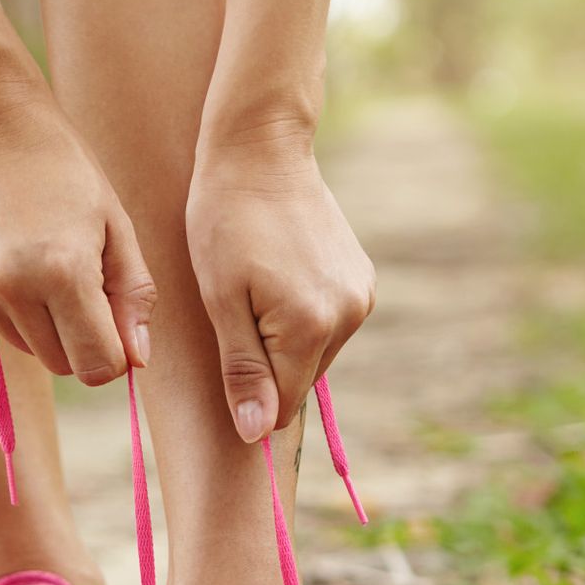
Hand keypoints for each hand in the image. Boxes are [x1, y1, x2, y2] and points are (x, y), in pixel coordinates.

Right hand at [0, 97, 154, 383]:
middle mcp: (10, 289)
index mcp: (62, 273)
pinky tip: (9, 253)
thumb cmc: (63, 167)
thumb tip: (136, 362)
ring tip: (42, 259)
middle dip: (80, 340)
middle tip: (82, 281)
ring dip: (45, 323)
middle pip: (62, 365)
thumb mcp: (115, 225)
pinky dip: (10, 306)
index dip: (115, 353)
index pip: (98, 367)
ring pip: (27, 348)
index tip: (115, 320)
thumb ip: (132, 298)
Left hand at [186, 145, 373, 441]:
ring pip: (313, 354)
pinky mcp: (363, 281)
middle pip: (299, 380)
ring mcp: (362, 298)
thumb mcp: (220, 299)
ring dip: (283, 338)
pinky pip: (328, 325)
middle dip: (265, 361)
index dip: (248, 394)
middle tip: (236, 307)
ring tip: (258, 285)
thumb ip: (243, 370)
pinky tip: (280, 276)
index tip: (226, 357)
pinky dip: (301, 316)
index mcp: (311, 326)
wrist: (262, 151)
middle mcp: (349, 316)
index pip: (282, 403)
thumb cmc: (224, 221)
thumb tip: (256, 433)